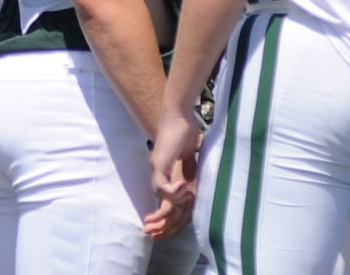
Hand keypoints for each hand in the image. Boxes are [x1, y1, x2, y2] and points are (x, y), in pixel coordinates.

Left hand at [148, 108, 200, 238]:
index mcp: (168, 175)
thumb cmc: (186, 130)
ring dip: (176, 202)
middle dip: (162, 224)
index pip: (167, 204)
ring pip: (162, 198)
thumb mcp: (191, 156)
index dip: (168, 221)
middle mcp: (160, 174)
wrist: (179, 113)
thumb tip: (192, 186)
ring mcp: (158, 169)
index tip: (164, 233)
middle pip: (162, 207)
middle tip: (157, 236)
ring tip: (188, 194)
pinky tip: (184, 186)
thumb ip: (190, 171)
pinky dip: (173, 192)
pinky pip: (162, 187)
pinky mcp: (159, 164)